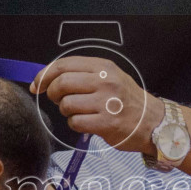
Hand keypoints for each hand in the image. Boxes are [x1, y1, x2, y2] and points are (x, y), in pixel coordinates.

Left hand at [32, 56, 162, 153]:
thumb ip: (83, 74)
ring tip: (79, 112)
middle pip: (62, 83)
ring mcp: (106, 102)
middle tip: (59, 100)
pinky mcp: (107, 123)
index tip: (37, 85)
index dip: (44, 75)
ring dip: (66, 112)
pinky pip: (76, 123)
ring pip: (67, 105)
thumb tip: (48, 78)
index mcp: (103, 67)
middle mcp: (105, 81)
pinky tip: (87, 123)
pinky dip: (76, 125)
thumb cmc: (127, 100)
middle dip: (53, 94)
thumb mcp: (110, 77)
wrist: (153, 121)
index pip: (64, 64)